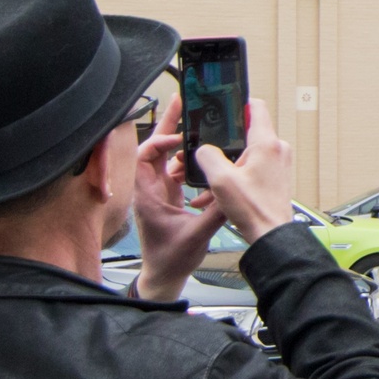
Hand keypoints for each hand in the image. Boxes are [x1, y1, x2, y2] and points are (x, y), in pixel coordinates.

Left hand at [127, 98, 231, 298]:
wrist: (163, 276)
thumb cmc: (170, 259)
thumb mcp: (197, 235)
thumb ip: (216, 212)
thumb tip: (233, 192)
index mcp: (147, 195)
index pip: (145, 156)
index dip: (160, 142)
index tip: (180, 137)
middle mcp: (149, 189)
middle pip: (154, 149)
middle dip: (168, 125)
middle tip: (181, 102)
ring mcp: (158, 191)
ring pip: (165, 157)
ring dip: (179, 141)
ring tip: (194, 123)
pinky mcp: (167, 195)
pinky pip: (174, 169)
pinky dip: (186, 160)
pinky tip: (200, 158)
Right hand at [196, 101, 295, 240]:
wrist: (270, 236)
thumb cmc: (254, 210)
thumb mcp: (221, 180)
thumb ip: (208, 156)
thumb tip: (204, 150)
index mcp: (266, 143)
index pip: (255, 107)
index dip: (237, 103)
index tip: (224, 106)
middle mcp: (276, 150)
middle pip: (245, 134)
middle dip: (223, 146)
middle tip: (207, 155)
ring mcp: (277, 165)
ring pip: (245, 156)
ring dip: (225, 168)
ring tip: (208, 183)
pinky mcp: (274, 178)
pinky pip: (251, 170)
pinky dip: (234, 178)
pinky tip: (217, 194)